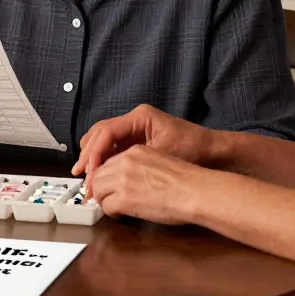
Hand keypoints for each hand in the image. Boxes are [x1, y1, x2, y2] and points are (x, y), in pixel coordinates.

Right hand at [72, 104, 213, 177]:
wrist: (215, 152)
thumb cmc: (194, 151)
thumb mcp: (163, 155)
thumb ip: (133, 163)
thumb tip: (107, 178)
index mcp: (140, 117)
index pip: (107, 131)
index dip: (95, 151)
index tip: (89, 170)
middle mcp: (134, 120)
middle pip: (100, 132)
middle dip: (88, 153)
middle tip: (80, 173)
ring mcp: (135, 129)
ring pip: (103, 138)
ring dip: (93, 155)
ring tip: (85, 174)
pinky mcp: (137, 140)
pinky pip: (113, 146)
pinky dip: (104, 158)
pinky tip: (99, 173)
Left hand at [90, 145, 195, 224]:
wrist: (196, 191)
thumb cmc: (188, 181)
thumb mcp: (160, 162)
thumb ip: (141, 167)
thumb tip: (131, 181)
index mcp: (136, 151)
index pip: (109, 162)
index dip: (108, 177)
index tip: (110, 186)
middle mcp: (126, 161)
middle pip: (98, 175)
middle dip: (101, 189)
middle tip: (108, 200)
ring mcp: (123, 179)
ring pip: (98, 190)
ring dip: (104, 200)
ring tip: (115, 208)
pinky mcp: (124, 198)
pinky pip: (107, 206)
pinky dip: (112, 213)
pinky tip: (123, 215)